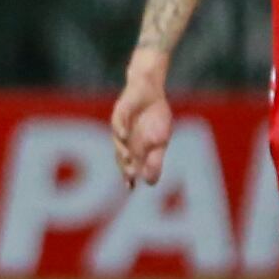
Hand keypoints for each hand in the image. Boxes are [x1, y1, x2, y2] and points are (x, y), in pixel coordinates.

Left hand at [109, 70, 173, 184]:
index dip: (128, 176)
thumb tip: (150, 183)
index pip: (128, 165)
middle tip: (130, 177)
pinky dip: (120, 128)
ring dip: (121, 149)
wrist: (151, 90)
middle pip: (121, 155)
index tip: (131, 188)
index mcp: (133, 148)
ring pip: (118, 140)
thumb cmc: (155, 117)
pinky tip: (124, 136)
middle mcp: (124, 139)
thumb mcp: (160, 141)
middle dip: (125, 165)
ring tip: (126, 159)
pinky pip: (118, 120)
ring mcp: (121, 125)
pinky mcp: (120, 110)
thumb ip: (155, 160)